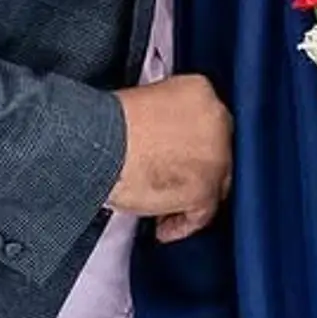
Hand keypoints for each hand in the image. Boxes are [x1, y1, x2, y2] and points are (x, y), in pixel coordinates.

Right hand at [109, 77, 231, 231]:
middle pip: (218, 152)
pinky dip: (182, 224)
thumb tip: (165, 142)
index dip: (194, 142)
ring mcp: (215, 156)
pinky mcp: (205, 190)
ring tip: (166, 209)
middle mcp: (216, 120)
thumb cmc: (106, 123)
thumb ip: (166, 118)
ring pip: (214, 183)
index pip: (208, 121)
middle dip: (197, 170)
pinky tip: (165, 227)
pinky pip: (201, 214)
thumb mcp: (144, 102)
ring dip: (191, 198)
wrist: (98, 142)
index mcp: (199, 90)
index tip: (180, 152)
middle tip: (176, 181)